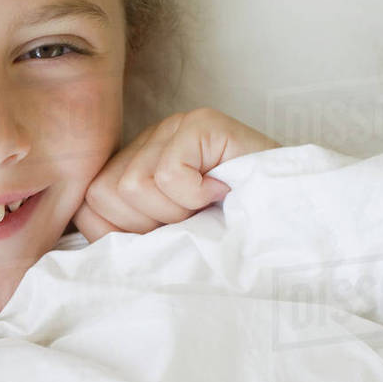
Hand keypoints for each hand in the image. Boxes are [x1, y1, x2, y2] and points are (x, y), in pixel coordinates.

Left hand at [71, 107, 279, 243]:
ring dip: (176, 211)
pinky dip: (196, 195)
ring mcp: (173, 127)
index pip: (88, 206)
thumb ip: (129, 238)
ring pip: (133, 185)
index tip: (166, 235)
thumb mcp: (169, 241)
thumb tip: (87, 258)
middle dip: (148, 223)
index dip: (123, 234)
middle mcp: (147, 142)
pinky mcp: (201, 123)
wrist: (295, 217)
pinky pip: (169, 173)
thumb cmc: (232, 233)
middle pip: (104, 194)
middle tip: (190, 220)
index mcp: (133, 170)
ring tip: (207, 206)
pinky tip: (221, 191)